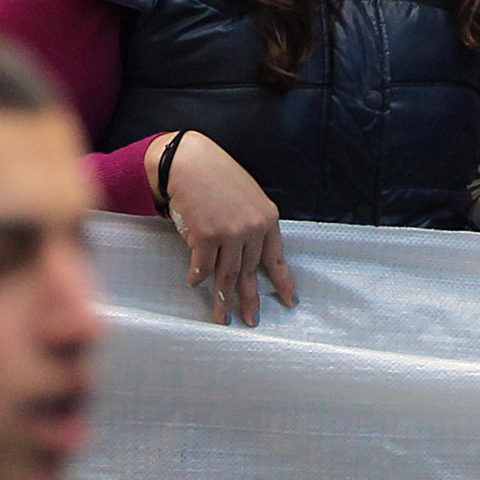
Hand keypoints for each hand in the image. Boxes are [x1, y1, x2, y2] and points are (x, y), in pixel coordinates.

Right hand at [160, 133, 295, 326]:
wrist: (190, 159)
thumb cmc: (217, 175)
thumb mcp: (248, 196)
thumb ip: (254, 223)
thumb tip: (251, 254)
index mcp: (267, 218)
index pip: (276, 258)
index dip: (283, 282)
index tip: (289, 301)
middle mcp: (251, 228)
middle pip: (250, 272)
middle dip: (249, 300)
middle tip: (250, 320)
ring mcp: (229, 233)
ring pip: (227, 275)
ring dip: (222, 299)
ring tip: (222, 316)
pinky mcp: (205, 235)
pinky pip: (202, 266)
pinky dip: (197, 277)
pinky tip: (194, 282)